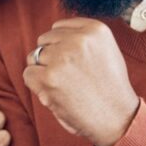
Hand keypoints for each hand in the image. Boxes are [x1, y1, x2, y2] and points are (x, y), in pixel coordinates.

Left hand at [23, 18, 139, 145]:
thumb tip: (53, 34)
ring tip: (63, 86)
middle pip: (44, 41)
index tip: (72, 63)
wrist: (117, 118)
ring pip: (34, 56)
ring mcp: (63, 57)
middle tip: (68, 77)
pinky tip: (54, 93)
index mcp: (95, 29)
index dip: (61, 47)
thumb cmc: (110, 88)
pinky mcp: (49, 78)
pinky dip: (36, 85)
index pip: (59, 27)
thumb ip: (83, 38)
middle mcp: (79, 39)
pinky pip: (28, 74)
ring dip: (43, 72)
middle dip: (50, 58)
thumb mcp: (107, 50)